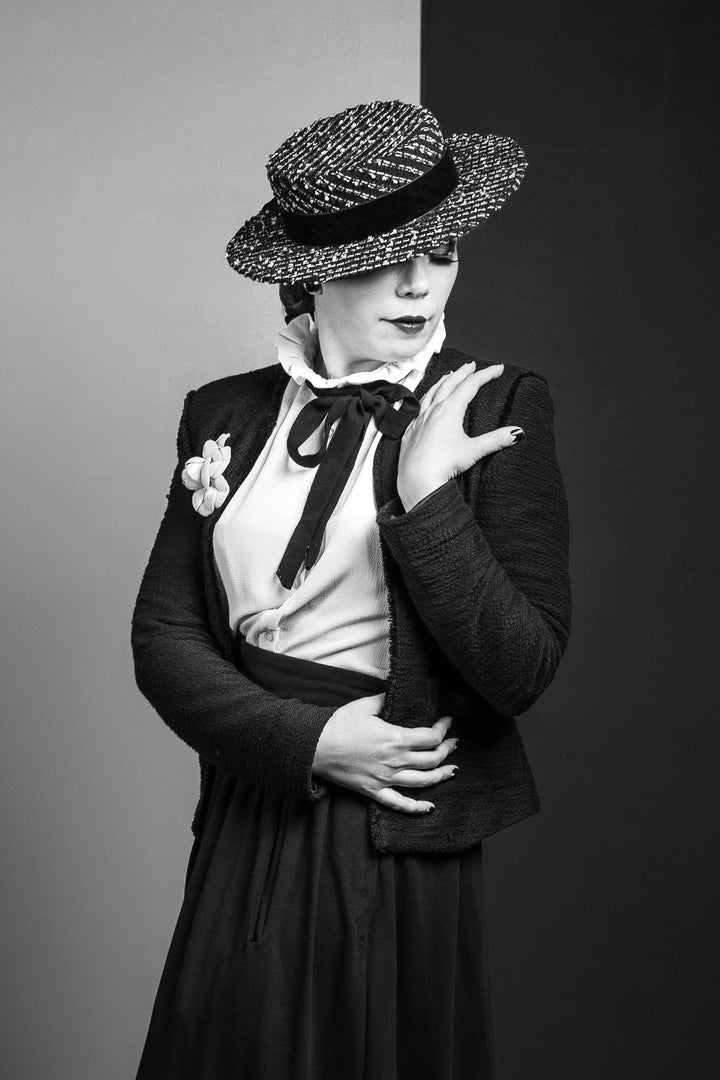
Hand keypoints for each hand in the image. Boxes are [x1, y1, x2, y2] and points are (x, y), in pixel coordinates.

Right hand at [312, 692, 457, 812]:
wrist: (315, 747)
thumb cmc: (338, 724)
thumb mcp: (365, 705)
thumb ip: (386, 699)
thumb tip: (399, 692)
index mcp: (395, 738)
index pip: (430, 737)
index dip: (443, 729)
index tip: (447, 721)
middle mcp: (395, 761)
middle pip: (432, 759)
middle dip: (447, 750)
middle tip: (453, 742)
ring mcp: (386, 779)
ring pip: (423, 781)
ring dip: (442, 775)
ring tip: (453, 769)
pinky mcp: (375, 791)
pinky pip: (400, 804)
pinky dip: (417, 808)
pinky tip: (430, 807)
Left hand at [397, 362, 522, 510]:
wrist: (417, 480)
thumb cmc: (443, 465)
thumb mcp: (474, 450)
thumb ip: (496, 439)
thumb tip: (518, 433)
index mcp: (450, 410)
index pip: (471, 385)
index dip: (486, 374)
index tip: (498, 368)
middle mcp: (433, 410)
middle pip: (450, 383)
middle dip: (463, 372)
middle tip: (473, 365)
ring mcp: (419, 419)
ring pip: (432, 392)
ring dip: (443, 381)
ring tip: (450, 375)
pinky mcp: (410, 431)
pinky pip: (418, 407)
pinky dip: (427, 397)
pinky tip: (428, 401)